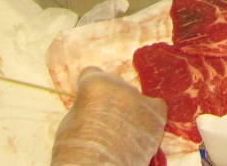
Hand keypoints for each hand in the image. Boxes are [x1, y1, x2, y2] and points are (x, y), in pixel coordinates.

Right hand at [51, 68, 166, 165]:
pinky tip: (140, 131)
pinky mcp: (156, 116)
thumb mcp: (70, 122)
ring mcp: (140, 100)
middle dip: (110, 100)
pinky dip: (148, 117)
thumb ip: (85, 105)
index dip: (87, 88)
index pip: (92, 74)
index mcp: (95, 84)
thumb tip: (92, 105)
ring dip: (128, 110)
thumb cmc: (75, 151)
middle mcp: (120, 86)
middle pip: (115, 85)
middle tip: (105, 122)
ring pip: (135, 98)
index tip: (87, 101)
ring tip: (121, 132)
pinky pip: (154, 108)